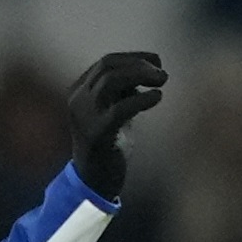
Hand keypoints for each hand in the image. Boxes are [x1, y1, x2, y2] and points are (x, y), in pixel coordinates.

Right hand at [68, 52, 165, 199]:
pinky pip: (121, 108)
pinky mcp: (97, 134)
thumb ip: (123, 92)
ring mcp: (85, 116)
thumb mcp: (113, 112)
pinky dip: (142, 99)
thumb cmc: (109, 147)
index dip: (135, 57)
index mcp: (79, 92)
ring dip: (141, 75)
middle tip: (162, 74)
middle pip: (108, 66)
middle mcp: (78, 100)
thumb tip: (147, 70)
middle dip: (139, 64)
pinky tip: (157, 97)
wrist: (95, 183)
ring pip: (111, 80)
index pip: (106, 62)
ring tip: (162, 82)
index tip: (157, 61)